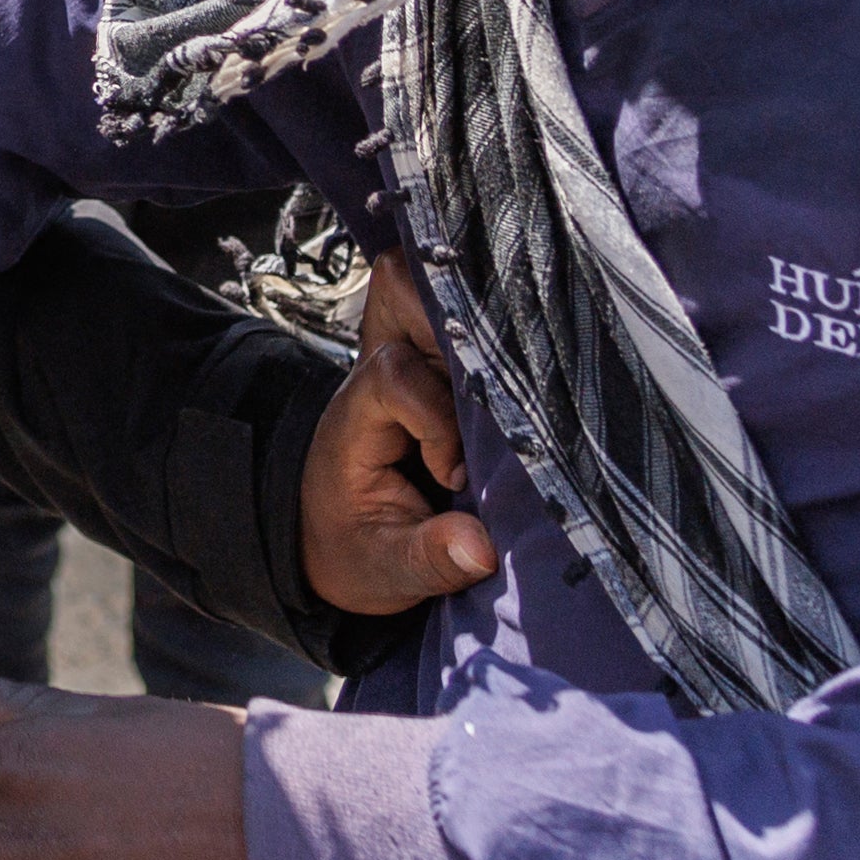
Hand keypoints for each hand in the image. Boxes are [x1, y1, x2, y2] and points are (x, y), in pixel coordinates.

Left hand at [305, 267, 499, 613]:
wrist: (337, 538)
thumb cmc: (355, 548)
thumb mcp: (386, 568)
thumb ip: (430, 556)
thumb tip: (483, 548)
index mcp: (356, 416)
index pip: (394, 374)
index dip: (434, 416)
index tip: (454, 473)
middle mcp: (379, 373)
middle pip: (404, 294)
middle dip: (459, 328)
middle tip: (499, 396)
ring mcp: (412, 360)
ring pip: (437, 291)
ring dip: (480, 324)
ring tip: (512, 384)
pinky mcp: (441, 366)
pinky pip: (463, 318)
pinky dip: (492, 333)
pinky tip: (523, 372)